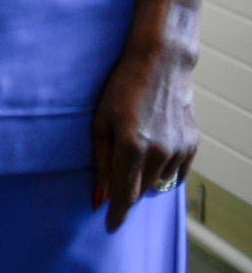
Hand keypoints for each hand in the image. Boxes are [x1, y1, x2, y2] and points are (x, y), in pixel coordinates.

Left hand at [91, 43, 198, 229]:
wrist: (160, 65)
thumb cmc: (120, 90)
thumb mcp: (100, 122)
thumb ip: (100, 161)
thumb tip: (98, 195)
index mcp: (132, 145)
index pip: (125, 194)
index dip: (117, 212)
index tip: (109, 225)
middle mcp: (159, 152)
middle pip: (141, 191)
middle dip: (127, 191)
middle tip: (117, 176)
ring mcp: (179, 150)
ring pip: (158, 183)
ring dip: (144, 179)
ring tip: (135, 152)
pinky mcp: (192, 146)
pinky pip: (176, 175)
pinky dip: (162, 172)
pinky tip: (153, 154)